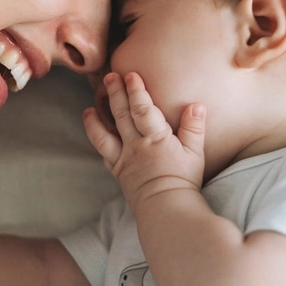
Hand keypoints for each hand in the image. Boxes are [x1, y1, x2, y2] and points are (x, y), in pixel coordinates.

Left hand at [82, 72, 205, 205]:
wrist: (166, 210)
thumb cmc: (183, 181)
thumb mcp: (195, 153)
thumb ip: (194, 128)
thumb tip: (196, 105)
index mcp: (156, 139)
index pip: (143, 109)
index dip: (136, 91)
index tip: (130, 75)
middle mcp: (135, 146)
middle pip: (121, 115)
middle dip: (114, 94)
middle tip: (109, 78)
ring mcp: (124, 160)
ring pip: (104, 135)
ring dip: (95, 119)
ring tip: (89, 108)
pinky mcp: (119, 172)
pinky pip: (105, 155)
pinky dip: (99, 142)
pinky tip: (97, 134)